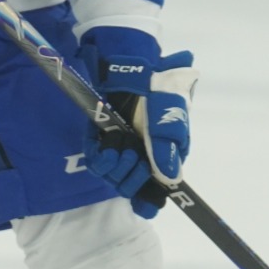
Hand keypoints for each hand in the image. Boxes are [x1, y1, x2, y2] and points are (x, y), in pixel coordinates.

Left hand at [76, 27, 197, 218]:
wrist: (132, 65)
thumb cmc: (158, 89)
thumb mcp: (170, 118)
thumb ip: (168, 148)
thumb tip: (171, 179)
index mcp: (164, 155)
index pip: (157, 191)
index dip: (150, 201)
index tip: (146, 203)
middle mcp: (142, 156)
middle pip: (135, 189)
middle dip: (133, 181)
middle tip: (136, 159)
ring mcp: (121, 149)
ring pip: (116, 179)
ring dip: (119, 172)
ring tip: (124, 152)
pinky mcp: (101, 140)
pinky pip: (98, 164)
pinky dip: (103, 162)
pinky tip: (108, 150)